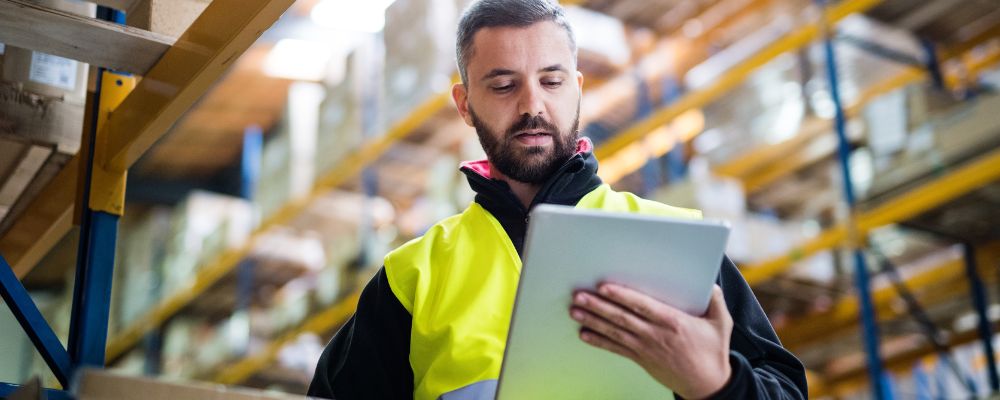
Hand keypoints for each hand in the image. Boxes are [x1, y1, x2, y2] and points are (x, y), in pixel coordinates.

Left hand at [569, 283, 732, 398]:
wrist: (707, 385)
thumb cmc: (713, 352)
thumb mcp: (721, 323)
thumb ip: (716, 300)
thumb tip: (711, 282)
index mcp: (673, 322)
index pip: (642, 306)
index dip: (622, 296)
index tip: (604, 287)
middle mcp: (655, 335)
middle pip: (621, 318)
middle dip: (598, 306)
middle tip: (578, 296)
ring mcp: (645, 348)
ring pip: (614, 332)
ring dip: (593, 321)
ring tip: (575, 310)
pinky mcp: (641, 359)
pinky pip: (616, 349)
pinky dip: (599, 342)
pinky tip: (584, 334)